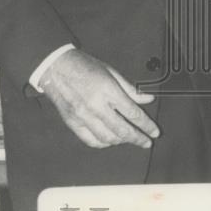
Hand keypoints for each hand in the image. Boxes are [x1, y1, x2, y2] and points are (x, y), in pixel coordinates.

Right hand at [41, 49, 158, 148]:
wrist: (56, 67)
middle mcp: (95, 105)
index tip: (154, 131)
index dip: (146, 125)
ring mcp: (83, 116)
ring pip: (108, 138)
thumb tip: (147, 99)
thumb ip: (130, 89)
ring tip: (129, 139)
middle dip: (138, 138)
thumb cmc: (83, 66)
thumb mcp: (111, 72)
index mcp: (107, 90)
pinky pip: (91, 140)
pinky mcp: (73, 123)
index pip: (133, 113)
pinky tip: (110, 140)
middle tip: (147, 142)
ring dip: (122, 141)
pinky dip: (104, 143)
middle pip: (122, 130)